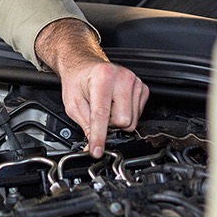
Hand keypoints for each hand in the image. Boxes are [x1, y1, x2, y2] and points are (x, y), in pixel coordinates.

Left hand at [35, 18, 149, 156]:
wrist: (85, 66)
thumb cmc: (78, 81)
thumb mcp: (73, 104)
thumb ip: (85, 125)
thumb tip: (93, 146)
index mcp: (102, 77)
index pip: (102, 114)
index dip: (99, 136)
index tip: (97, 150)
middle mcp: (122, 77)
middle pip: (123, 121)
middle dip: (110, 125)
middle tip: (99, 115)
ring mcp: (135, 81)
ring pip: (132, 120)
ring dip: (118, 121)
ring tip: (108, 107)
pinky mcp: (143, 88)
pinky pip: (139, 114)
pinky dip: (127, 115)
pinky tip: (117, 105)